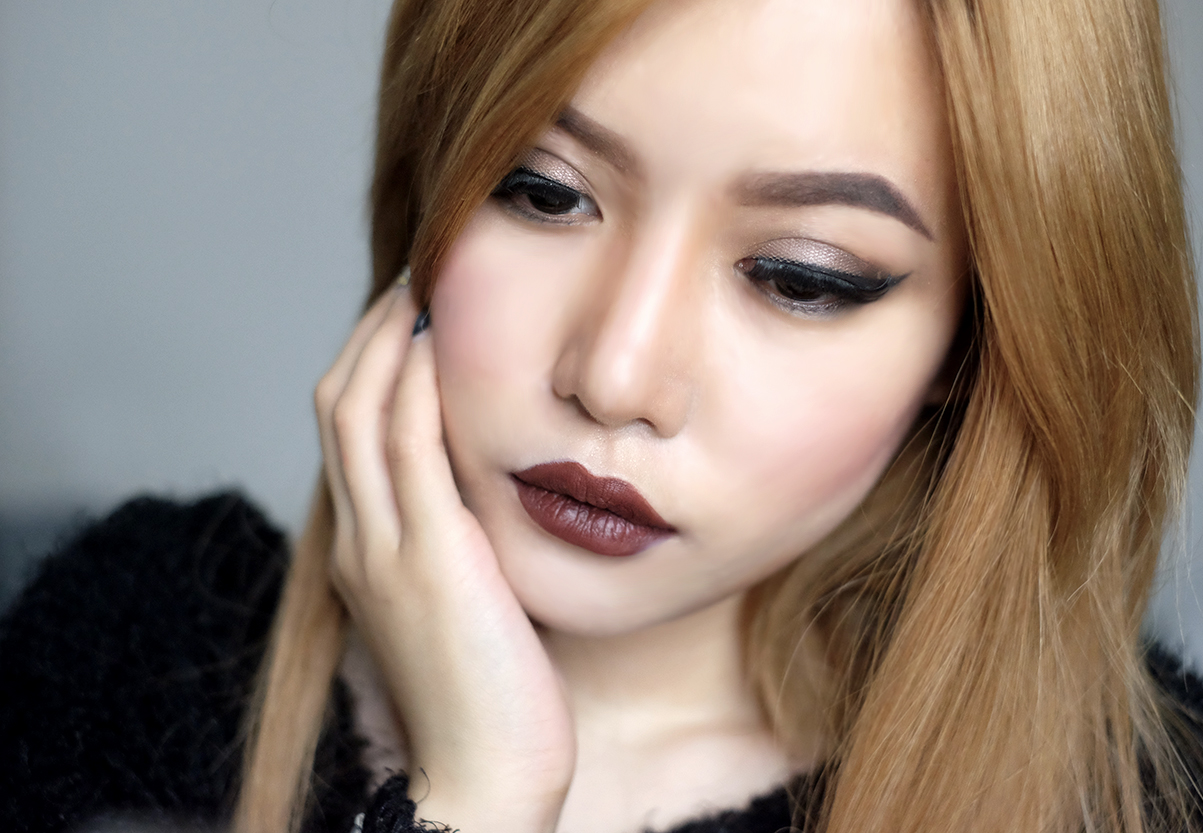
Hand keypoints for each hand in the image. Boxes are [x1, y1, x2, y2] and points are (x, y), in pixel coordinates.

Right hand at [314, 283, 574, 832]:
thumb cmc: (489, 697)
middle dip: (370, 335)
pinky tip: (436, 340)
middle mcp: (362, 542)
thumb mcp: (466, 605)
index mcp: (369, 552)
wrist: (482, 778)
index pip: (350, 435)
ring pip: (357, 413)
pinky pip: (405, 448)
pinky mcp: (428, 559)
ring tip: (422, 287)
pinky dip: (411, 384)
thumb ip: (461, 544)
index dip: (372, 367)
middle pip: (338, 407)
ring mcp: (386, 549)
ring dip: (386, 340)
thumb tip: (489, 492)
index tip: (414, 319)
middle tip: (414, 281)